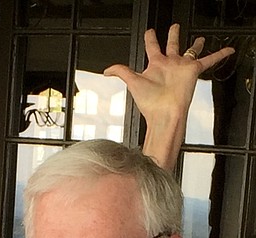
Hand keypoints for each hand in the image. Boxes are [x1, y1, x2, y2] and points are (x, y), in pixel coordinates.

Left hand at [104, 24, 233, 126]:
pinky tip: (228, 50)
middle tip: (174, 26)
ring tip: (200, 38)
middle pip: (171, 45)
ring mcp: (182, 67)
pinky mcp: (193, 71)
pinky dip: (219, 54)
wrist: (164, 114)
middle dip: (172, 35)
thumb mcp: (133, 82)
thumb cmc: (150, 103)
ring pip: (190, 50)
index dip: (150, 38)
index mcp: (155, 65)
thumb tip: (106, 70)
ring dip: (196, 44)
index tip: (149, 32)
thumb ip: (121, 72)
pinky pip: (210, 60)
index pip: (152, 47)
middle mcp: (169, 64)